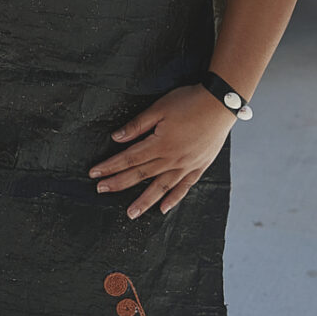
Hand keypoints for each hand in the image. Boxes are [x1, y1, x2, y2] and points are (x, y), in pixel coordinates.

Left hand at [90, 83, 235, 217]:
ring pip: (161, 187)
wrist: (221, 104)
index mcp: (160, 144)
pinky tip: (163, 209)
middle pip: (140, 175)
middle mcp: (172, 159)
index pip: (129, 159)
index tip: (95, 173)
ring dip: (144, 201)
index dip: (110, 166)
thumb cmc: (189, 101)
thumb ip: (137, 125)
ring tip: (131, 213)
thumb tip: (116, 138)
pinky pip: (184, 187)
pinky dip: (173, 199)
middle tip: (100, 190)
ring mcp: (187, 165)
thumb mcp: (159, 108)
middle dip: (118, 183)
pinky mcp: (199, 166)